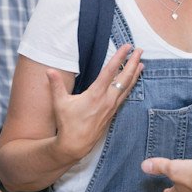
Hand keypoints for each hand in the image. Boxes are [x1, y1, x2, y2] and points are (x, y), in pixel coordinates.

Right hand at [49, 44, 143, 159]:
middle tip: (140, 50)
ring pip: (127, 87)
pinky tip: (133, 82)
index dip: (119, 57)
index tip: (127, 47)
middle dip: (133, 62)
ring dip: (135, 74)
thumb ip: (56, 85)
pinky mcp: (113, 113)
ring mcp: (112, 107)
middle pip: (124, 77)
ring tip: (142, 64)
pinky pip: (125, 96)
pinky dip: (131, 86)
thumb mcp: (60, 103)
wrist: (75, 144)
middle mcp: (107, 99)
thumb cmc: (67, 124)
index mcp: (96, 94)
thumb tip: (49, 70)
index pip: (110, 71)